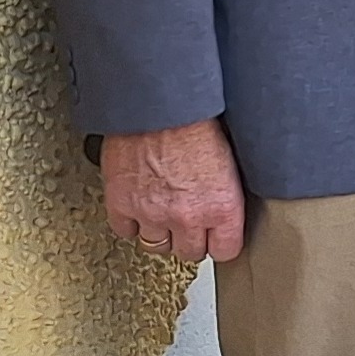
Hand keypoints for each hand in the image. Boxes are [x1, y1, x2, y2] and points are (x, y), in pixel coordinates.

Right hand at [99, 117, 246, 264]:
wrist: (161, 103)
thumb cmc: (199, 119)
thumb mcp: (232, 159)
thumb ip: (227, 192)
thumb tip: (225, 204)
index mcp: (223, 206)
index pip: (226, 250)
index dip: (221, 242)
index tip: (217, 236)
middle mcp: (188, 216)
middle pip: (190, 252)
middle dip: (191, 238)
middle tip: (189, 222)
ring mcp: (152, 213)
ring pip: (156, 246)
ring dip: (161, 233)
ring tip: (164, 216)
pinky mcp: (122, 204)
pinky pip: (125, 231)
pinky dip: (131, 223)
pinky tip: (139, 209)